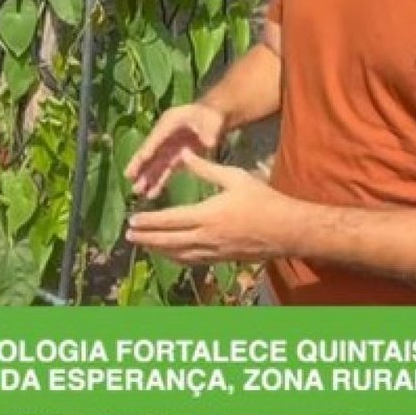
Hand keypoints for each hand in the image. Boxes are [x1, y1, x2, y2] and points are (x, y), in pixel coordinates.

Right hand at [125, 102, 226, 198]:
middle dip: (140, 166)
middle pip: (150, 152)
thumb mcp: (211, 120)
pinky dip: (159, 182)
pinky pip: (165, 171)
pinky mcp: (176, 157)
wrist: (213, 116)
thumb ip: (209, 132)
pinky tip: (152, 194)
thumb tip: (209, 143)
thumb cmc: (210, 115)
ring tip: (138, 192)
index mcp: (169, 123)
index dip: (148, 150)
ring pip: (156, 164)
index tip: (140, 160)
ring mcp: (169, 147)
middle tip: (129, 178)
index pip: (156, 138)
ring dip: (147, 177)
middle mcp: (164, 136)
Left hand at [125, 150, 299, 264]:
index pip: (170, 220)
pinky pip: (192, 260)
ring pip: (178, 254)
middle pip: (169, 241)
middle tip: (128, 235)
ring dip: (158, 250)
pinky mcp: (222, 258)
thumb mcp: (235, 177)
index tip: (132, 220)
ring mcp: (214, 251)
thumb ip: (206, 168)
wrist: (287, 230)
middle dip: (146, 238)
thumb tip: (183, 154)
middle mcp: (207, 237)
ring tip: (143, 244)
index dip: (148, 222)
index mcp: (208, 215)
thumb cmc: (263, 199)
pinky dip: (176, 257)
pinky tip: (169, 254)